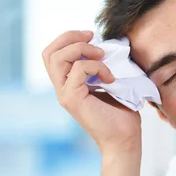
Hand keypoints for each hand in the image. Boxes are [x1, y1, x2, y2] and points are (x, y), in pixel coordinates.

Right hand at [42, 30, 141, 175]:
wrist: (125, 139)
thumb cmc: (123, 113)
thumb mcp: (111, 82)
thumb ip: (101, 65)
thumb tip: (105, 45)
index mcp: (68, 84)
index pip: (53, 54)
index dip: (68, 38)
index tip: (92, 35)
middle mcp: (62, 89)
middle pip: (49, 53)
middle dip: (71, 38)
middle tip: (94, 39)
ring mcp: (65, 94)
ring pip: (57, 58)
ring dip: (82, 49)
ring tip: (102, 57)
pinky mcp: (72, 99)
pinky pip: (79, 69)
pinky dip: (97, 67)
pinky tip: (111, 78)